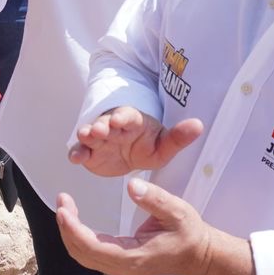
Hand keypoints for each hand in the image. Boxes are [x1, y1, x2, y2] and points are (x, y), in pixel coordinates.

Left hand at [57, 178, 213, 274]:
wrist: (199, 257)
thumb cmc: (189, 235)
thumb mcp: (176, 211)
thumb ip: (154, 199)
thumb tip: (132, 185)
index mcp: (133, 256)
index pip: (92, 246)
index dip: (72, 228)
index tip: (62, 208)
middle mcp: (122, 267)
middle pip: (81, 253)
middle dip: (66, 228)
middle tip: (61, 202)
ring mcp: (121, 269)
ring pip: (84, 256)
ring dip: (70, 233)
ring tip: (64, 209)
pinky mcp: (120, 265)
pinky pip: (91, 255)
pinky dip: (78, 239)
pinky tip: (76, 222)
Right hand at [69, 106, 203, 176]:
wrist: (132, 154)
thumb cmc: (149, 145)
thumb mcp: (165, 145)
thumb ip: (178, 137)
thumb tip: (199, 125)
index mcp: (133, 122)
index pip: (128, 116)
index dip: (123, 118)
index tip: (119, 120)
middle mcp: (113, 127)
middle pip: (105, 123)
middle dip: (101, 125)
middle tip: (97, 130)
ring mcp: (100, 139)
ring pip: (90, 134)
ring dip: (86, 135)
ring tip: (84, 137)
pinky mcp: (90, 152)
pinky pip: (81, 150)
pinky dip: (77, 152)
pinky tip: (75, 158)